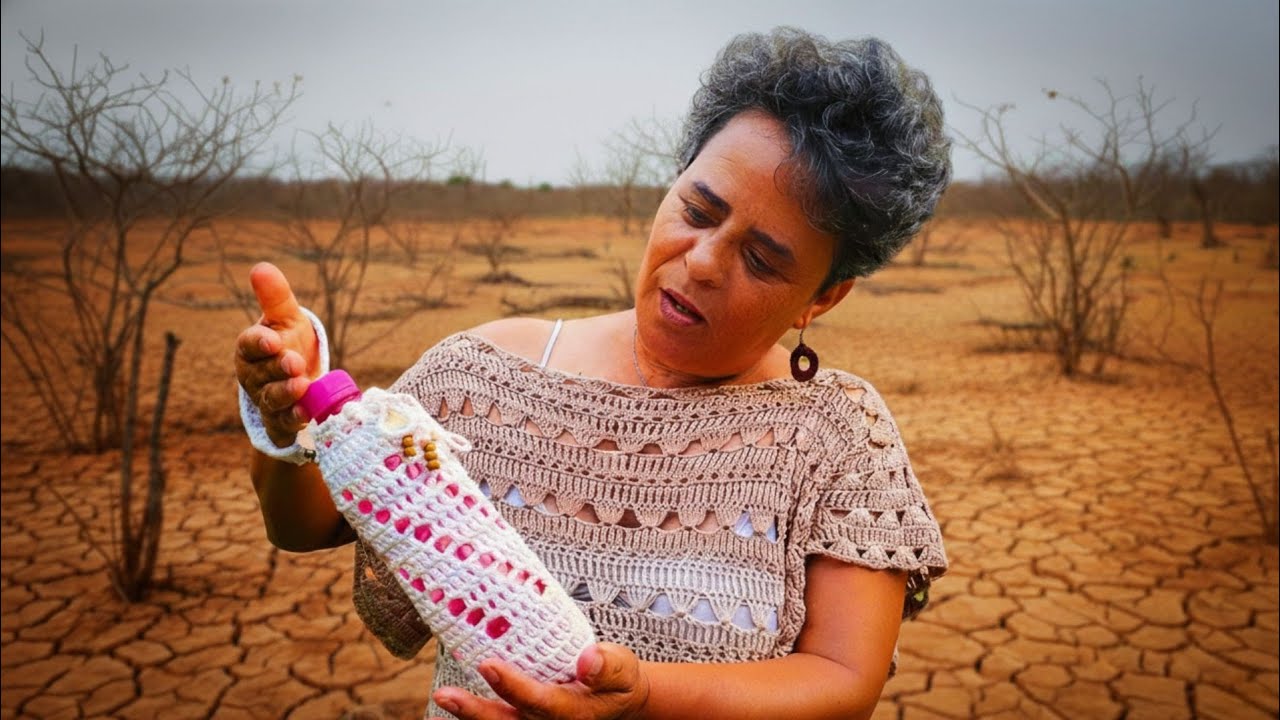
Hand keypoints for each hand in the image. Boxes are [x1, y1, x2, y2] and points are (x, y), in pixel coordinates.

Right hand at [234, 262, 320, 446]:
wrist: (299, 376)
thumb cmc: (288, 341)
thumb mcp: (286, 317)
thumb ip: (275, 297)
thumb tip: (261, 268)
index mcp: (251, 348)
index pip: (248, 344)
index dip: (259, 343)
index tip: (272, 340)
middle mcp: (254, 376)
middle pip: (261, 373)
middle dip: (278, 368)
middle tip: (294, 362)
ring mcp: (266, 400)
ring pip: (272, 399)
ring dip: (286, 393)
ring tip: (302, 385)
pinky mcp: (280, 421)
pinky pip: (282, 425)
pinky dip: (292, 422)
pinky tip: (306, 416)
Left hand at [431, 643, 649, 719]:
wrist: (618, 702)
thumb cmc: (617, 681)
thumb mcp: (624, 670)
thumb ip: (608, 665)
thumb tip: (587, 659)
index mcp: (573, 712)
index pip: (540, 703)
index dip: (513, 687)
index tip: (489, 665)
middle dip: (475, 712)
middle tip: (445, 694)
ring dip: (468, 717)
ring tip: (441, 700)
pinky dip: (473, 719)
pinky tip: (443, 711)